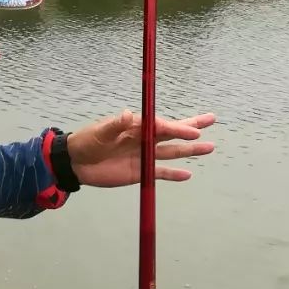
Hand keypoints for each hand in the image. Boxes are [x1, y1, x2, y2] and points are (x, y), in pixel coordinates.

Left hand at [67, 110, 215, 187]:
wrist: (76, 164)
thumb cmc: (87, 141)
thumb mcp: (99, 132)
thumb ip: (115, 125)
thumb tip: (127, 115)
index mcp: (136, 126)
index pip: (162, 126)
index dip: (178, 129)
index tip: (193, 132)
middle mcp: (144, 138)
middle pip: (173, 133)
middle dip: (192, 127)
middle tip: (212, 119)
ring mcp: (143, 156)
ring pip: (172, 152)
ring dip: (190, 151)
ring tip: (210, 147)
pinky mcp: (139, 172)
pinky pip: (160, 172)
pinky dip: (174, 174)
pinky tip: (188, 174)